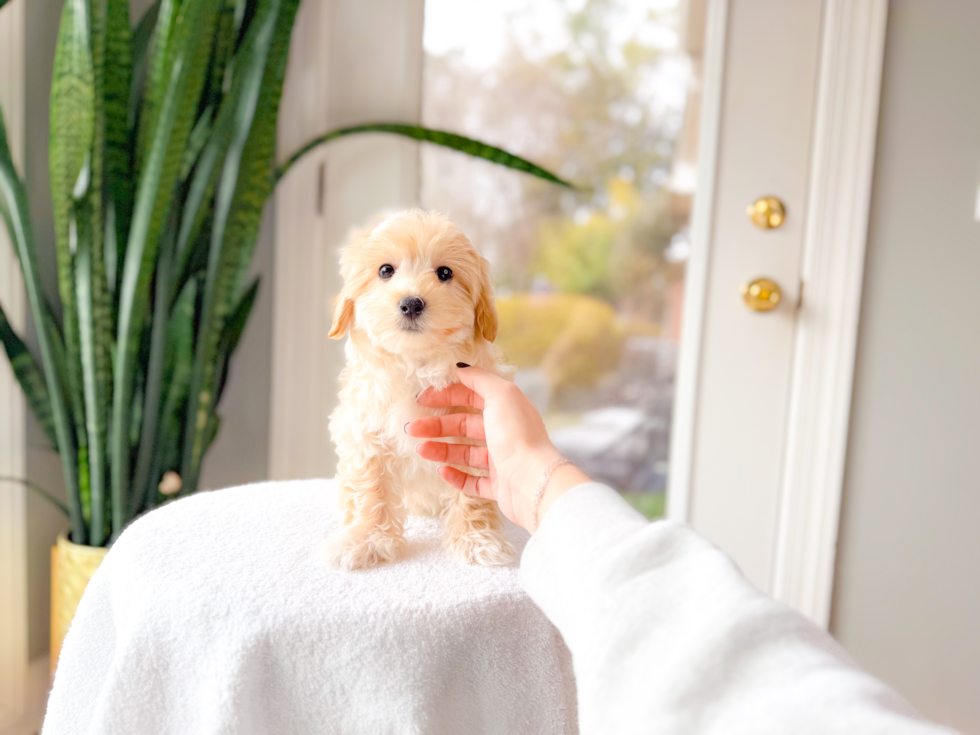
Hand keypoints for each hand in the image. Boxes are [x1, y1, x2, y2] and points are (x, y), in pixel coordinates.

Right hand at [406, 366, 589, 531]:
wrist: (533, 481)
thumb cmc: (517, 435)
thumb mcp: (501, 395)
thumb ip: (480, 379)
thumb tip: (460, 366)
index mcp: (506, 409)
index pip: (472, 397)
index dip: (447, 396)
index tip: (423, 399)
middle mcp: (505, 432)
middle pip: (465, 425)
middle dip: (437, 425)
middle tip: (412, 428)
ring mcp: (502, 461)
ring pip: (465, 453)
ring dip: (441, 450)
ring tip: (420, 450)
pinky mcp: (499, 487)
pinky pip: (473, 480)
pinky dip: (456, 475)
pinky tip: (441, 470)